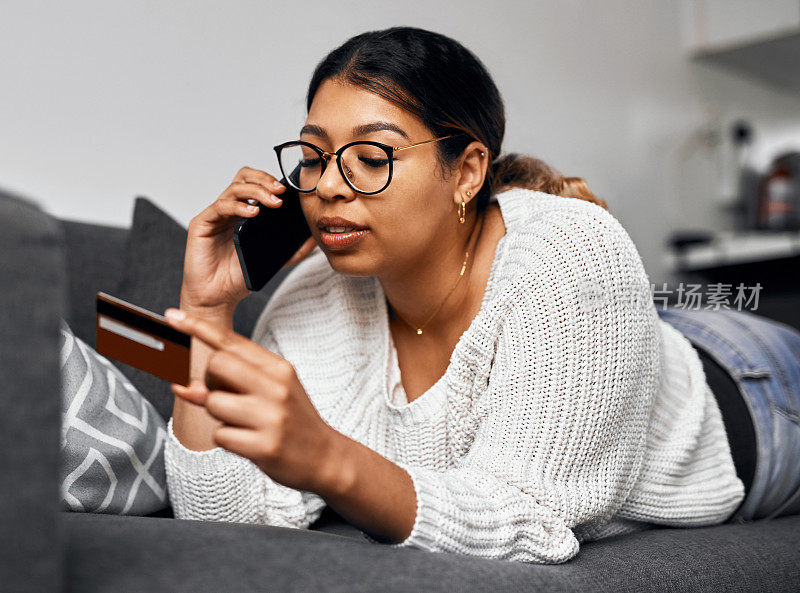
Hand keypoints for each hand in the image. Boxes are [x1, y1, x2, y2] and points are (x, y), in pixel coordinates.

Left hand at [164, 307, 342, 496]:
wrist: (325, 457)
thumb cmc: (292, 420)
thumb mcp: (270, 392)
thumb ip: (231, 383)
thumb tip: (184, 384)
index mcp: (278, 368)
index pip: (230, 341)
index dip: (197, 328)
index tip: (172, 316)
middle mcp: (276, 387)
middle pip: (216, 365)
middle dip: (210, 382)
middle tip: (228, 397)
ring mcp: (271, 417)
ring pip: (213, 403)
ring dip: (218, 416)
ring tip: (244, 424)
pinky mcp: (264, 446)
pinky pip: (221, 436)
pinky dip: (228, 440)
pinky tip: (249, 442)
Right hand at [180, 166, 316, 311]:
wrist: (218, 296)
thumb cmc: (238, 276)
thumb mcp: (274, 260)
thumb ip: (294, 250)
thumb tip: (315, 239)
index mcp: (244, 213)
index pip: (256, 184)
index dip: (271, 181)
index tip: (289, 191)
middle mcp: (229, 210)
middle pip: (243, 178)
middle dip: (264, 180)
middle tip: (281, 192)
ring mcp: (215, 215)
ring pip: (234, 189)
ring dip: (256, 191)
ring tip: (273, 203)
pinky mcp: (202, 223)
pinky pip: (220, 206)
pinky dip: (239, 206)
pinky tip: (253, 212)